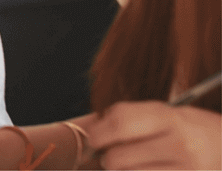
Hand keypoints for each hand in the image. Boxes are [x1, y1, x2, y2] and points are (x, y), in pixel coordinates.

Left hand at [90, 101, 221, 169]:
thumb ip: (131, 119)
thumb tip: (86, 130)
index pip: (120, 122)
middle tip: (111, 157)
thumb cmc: (195, 133)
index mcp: (173, 118)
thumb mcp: (170, 116)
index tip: (94, 139)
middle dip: (107, 159)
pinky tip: (145, 170)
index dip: (98, 133)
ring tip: (131, 165)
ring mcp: (186, 170)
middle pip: (117, 157)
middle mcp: (180, 145)